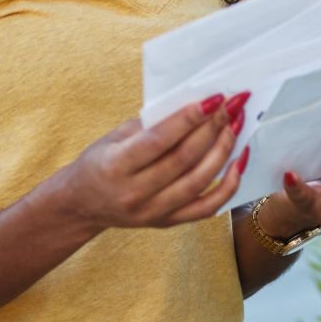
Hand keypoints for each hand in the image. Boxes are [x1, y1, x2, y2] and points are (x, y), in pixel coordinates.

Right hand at [54, 91, 251, 231]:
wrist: (82, 204)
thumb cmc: (99, 162)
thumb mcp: (114, 136)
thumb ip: (150, 124)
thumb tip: (194, 107)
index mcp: (116, 165)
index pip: (160, 140)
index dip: (190, 118)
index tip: (214, 99)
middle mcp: (134, 193)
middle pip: (184, 159)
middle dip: (213, 128)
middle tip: (232, 106)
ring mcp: (153, 212)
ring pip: (199, 182)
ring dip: (224, 150)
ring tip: (236, 126)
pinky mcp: (167, 222)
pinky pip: (206, 208)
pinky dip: (228, 186)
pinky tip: (238, 162)